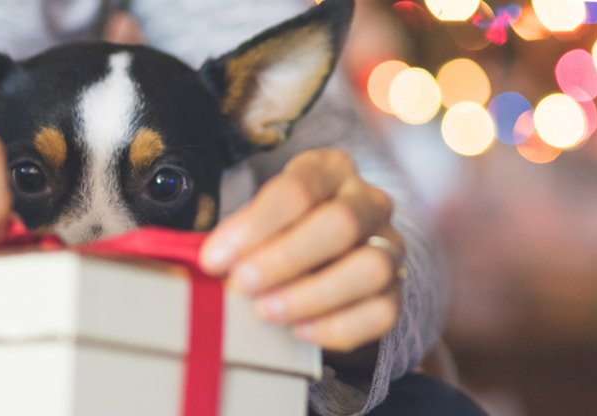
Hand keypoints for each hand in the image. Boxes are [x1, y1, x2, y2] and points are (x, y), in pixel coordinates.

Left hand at [199, 149, 402, 352]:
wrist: (316, 263)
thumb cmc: (272, 235)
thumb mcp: (252, 223)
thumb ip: (233, 239)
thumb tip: (200, 266)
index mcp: (328, 169)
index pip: (297, 189)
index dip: (252, 226)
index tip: (213, 260)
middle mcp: (367, 200)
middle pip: (339, 224)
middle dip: (285, 258)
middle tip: (242, 285)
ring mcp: (389, 245)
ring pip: (370, 268)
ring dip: (313, 294)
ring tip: (266, 312)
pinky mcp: (396, 290)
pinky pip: (382, 311)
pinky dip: (339, 326)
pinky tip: (300, 332)